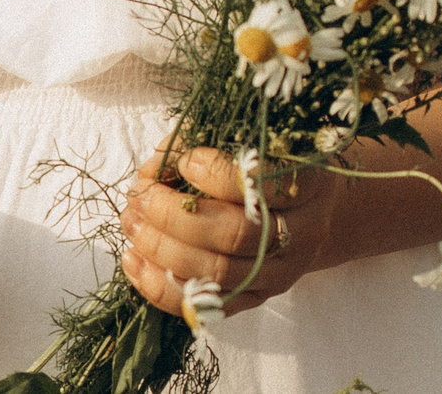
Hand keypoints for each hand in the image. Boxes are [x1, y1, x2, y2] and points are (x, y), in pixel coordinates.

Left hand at [117, 147, 345, 319]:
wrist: (307, 208)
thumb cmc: (264, 161)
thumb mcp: (244, 137)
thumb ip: (199, 141)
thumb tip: (153, 168)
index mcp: (310, 183)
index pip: (264, 184)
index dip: (216, 173)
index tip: (184, 161)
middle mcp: (304, 233)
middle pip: (236, 235)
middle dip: (174, 217)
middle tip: (140, 198)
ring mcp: (282, 272)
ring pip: (219, 273)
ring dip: (163, 250)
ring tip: (132, 224)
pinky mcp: (259, 297)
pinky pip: (208, 305)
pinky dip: (163, 287)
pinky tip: (134, 262)